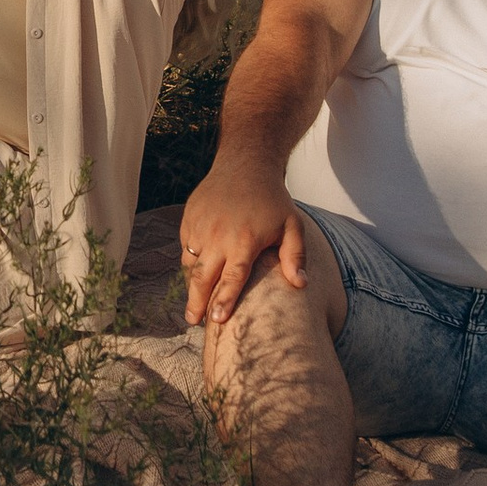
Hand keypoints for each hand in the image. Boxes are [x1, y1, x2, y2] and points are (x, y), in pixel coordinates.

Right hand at [179, 155, 305, 326]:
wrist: (245, 164)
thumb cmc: (272, 199)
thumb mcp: (292, 225)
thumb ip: (295, 256)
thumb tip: (301, 285)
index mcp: (244, 240)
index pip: (232, 278)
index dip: (224, 300)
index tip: (217, 320)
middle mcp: (218, 235)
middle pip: (203, 277)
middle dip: (197, 302)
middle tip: (194, 321)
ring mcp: (200, 226)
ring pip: (191, 264)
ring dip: (192, 284)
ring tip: (194, 302)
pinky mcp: (189, 218)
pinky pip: (186, 247)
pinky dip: (190, 262)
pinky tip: (197, 272)